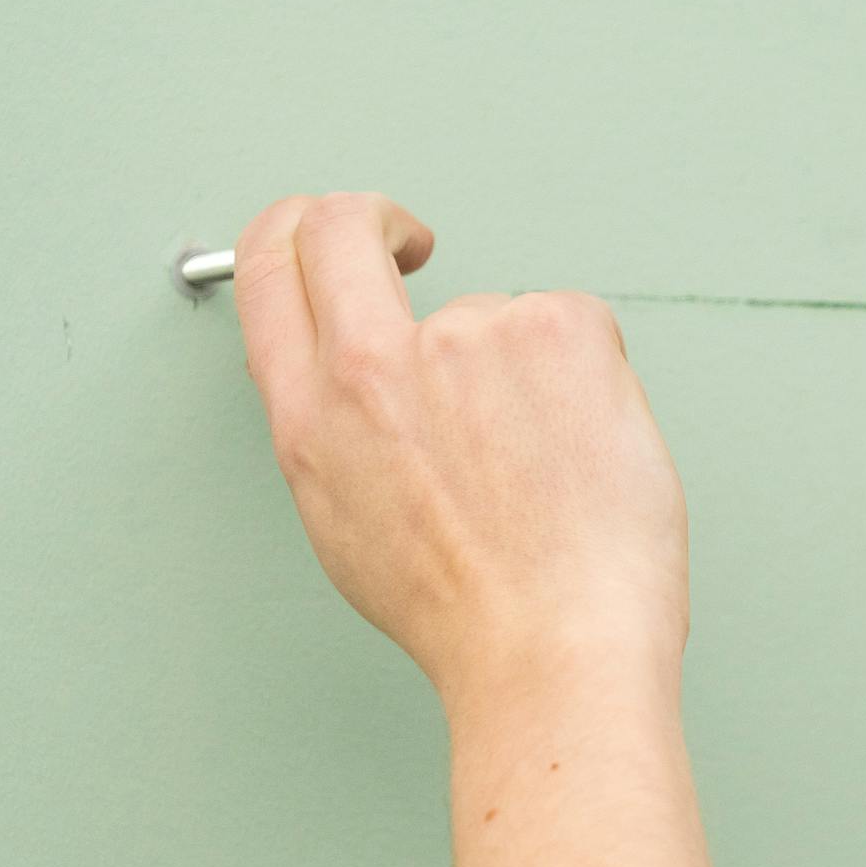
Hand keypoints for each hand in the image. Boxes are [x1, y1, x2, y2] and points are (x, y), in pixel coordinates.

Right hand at [233, 193, 689, 703]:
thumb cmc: (472, 615)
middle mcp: (375, 365)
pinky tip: (591, 448)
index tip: (343, 236)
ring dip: (529, 372)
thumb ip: (338, 432)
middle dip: (379, 219)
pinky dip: (592, 377)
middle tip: (419, 244)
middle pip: (346, 226)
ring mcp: (468, 336)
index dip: (300, 229)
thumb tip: (350, 378)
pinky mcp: (557, 328)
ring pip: (498, 313)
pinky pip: (574, 323)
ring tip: (551, 470)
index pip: (273, 266)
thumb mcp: (349, 526)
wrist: (556, 647)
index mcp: (314, 416)